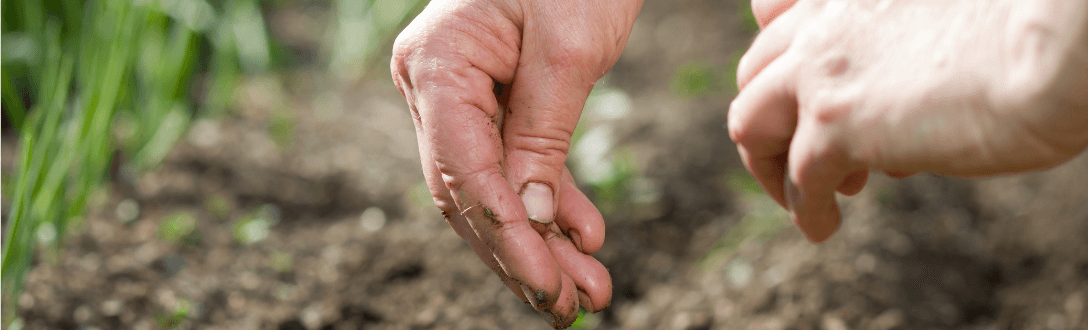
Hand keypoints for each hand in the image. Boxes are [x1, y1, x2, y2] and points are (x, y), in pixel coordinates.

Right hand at [391, 0, 641, 326]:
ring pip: (490, 189)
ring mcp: (455, 94)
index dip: (506, 236)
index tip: (549, 284)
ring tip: (587, 292)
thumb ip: (541, 134)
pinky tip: (584, 236)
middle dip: (522, 255)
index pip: (464, 170)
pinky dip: (548, 202)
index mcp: (436, 65)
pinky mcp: (490, 99)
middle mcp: (431, 85)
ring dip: (538, 242)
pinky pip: (512, 163)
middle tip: (571, 307)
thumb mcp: (570, 46)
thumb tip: (527, 220)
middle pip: (470, 192)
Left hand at [730, 0, 1087, 241]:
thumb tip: (890, 124)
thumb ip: (898, 58)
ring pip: (750, 123)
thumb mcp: (946, 25)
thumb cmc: (1032, 31)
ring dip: (769, 166)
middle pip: (755, 75)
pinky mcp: (835, 125)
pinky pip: (797, 178)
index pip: (772, 12)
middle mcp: (824, 23)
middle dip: (771, 119)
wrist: (1057, 46)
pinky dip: (804, 208)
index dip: (778, 59)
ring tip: (800, 199)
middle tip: (803, 154)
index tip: (799, 92)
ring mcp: (823, 73)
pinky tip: (823, 227)